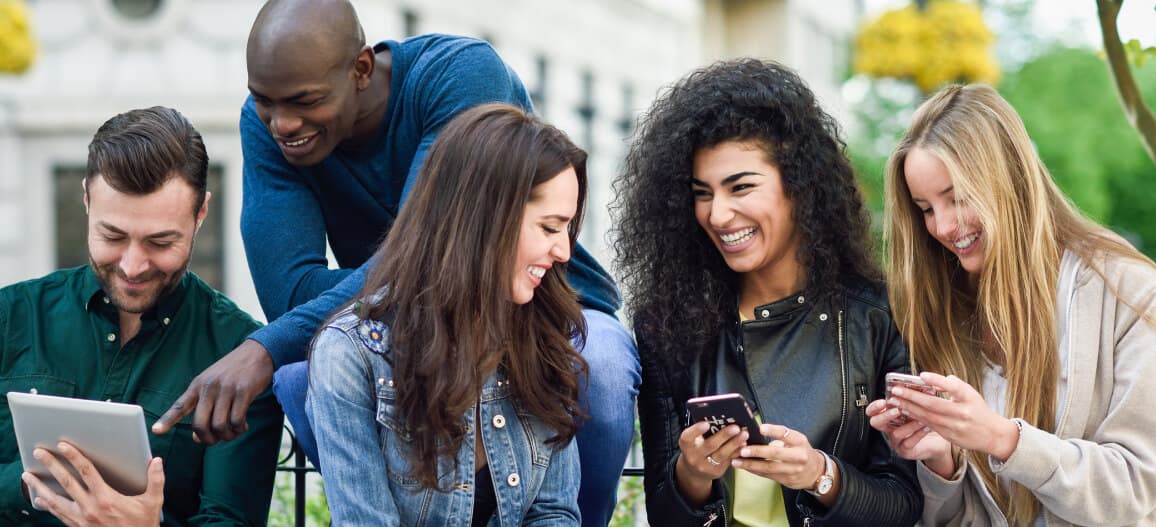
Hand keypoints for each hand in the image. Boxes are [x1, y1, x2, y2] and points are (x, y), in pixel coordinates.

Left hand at [21, 442, 163, 526]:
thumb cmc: (142, 526)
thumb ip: (156, 480)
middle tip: (39, 452)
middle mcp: (90, 508)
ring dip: (39, 486)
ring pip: (54, 500)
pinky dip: (46, 504)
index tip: (63, 446)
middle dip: (51, 465)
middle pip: (66, 482)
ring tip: (27, 476)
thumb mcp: (153, 503)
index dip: (74, 457)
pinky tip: (38, 498)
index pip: (87, 472)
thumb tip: (156, 461)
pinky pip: (57, 514)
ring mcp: (80, 519)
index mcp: (107, 499)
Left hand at [152, 339, 273, 443]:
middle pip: (200, 425)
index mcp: (198, 385)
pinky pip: (237, 420)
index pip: (180, 405)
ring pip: (219, 426)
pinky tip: (243, 426)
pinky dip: (239, 429)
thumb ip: (204, 407)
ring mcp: (226, 390)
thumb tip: (197, 437)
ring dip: (226, 436)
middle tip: (215, 441)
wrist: (257, 352)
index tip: (156, 431)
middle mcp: (209, 388)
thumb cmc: (234, 371)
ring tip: (232, 433)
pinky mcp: (244, 392)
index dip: (167, 420)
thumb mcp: (213, 382)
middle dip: (207, 439)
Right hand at [674, 421, 747, 504]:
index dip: (696, 430)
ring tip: (744, 434)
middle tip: (735, 427)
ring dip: (734, 443)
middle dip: (724, 435)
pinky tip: (744, 445)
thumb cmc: (696, 448)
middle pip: (709, 445)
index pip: (687, 437)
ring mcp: (705, 466)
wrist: (694, 471)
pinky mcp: (716, 472)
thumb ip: (702, 430)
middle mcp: (693, 457)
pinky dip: (737, 452)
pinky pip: (728, 460)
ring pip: (721, 454)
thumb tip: (721, 417)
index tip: (706, 423)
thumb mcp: (694, 440)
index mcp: (686, 445)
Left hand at [731, 424, 825, 490]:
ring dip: (751, 464)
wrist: (815, 471)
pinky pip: (768, 475)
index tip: (760, 428)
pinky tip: (744, 467)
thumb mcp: (796, 440)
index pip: (786, 434)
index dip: (773, 430)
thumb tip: (756, 432)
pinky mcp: (787, 480)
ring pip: (769, 467)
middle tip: (742, 449)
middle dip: (757, 451)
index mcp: (799, 442)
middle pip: (776, 453)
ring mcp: (793, 469)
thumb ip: (781, 436)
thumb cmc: (800, 451)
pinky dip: (755, 471)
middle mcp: (798, 456)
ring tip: (737, 461)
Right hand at [867, 398, 953, 476]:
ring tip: (919, 418)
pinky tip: (926, 427)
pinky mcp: (906, 450)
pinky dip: (918, 433)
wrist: (936, 441)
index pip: (872, 412)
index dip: (875, 407)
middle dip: (886, 415)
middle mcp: (889, 429)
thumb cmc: (923, 422)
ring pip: (895, 433)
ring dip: (908, 424)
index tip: (883, 402)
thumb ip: (909, 400)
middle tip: (897, 410)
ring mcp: (896, 441)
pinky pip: (909, 442)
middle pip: (876, 423)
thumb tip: (910, 387)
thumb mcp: (914, 409)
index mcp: (888, 417)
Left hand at [887, 372, 1020, 462]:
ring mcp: (955, 426)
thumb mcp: (971, 393)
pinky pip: (929, 426)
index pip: (953, 387)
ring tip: (895, 400)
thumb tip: (933, 379)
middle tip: (896, 390)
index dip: (937, 380)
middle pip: (934, 404)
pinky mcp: (949, 436)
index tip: (922, 375)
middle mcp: (962, 413)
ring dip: (909, 408)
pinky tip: (904, 411)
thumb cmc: (978, 410)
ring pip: (928, 416)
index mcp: (969, 398)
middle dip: (912, 397)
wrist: (992, 434)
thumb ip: (953, 385)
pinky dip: (915, 418)